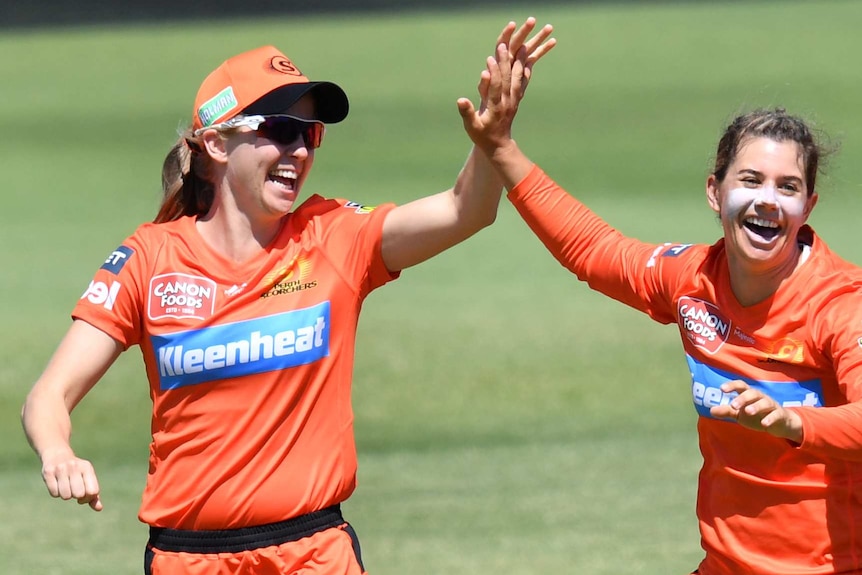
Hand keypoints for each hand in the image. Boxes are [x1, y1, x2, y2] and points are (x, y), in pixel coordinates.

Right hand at [41, 447, 102, 510]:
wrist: (57, 455)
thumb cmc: (76, 472)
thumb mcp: (87, 479)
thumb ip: (94, 495)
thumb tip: (99, 508)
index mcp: (87, 467)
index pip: (92, 491)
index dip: (88, 498)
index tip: (84, 495)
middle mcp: (74, 466)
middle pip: (79, 494)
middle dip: (76, 496)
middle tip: (74, 490)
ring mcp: (61, 469)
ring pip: (65, 496)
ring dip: (65, 495)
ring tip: (65, 486)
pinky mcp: (48, 472)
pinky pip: (54, 493)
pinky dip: (56, 493)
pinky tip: (57, 484)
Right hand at [457, 17, 555, 155]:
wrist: (499, 145)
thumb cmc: (482, 136)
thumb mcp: (471, 126)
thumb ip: (467, 112)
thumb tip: (460, 99)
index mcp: (496, 106)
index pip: (496, 86)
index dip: (494, 71)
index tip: (491, 58)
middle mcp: (507, 101)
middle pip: (508, 77)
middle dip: (505, 60)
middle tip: (504, 45)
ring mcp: (514, 99)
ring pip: (518, 77)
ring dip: (518, 61)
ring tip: (521, 46)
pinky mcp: (516, 99)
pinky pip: (522, 81)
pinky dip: (524, 69)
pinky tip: (527, 59)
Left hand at [709, 380, 803, 443]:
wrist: (780, 423)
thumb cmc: (757, 415)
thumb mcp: (740, 414)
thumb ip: (727, 411)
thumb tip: (711, 410)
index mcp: (749, 395)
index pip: (741, 386)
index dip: (732, 386)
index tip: (722, 389)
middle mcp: (761, 397)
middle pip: (753, 393)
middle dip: (743, 398)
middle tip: (733, 405)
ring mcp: (771, 405)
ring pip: (765, 402)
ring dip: (757, 406)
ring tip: (748, 412)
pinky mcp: (780, 415)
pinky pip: (776, 414)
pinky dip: (770, 418)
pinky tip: (764, 424)